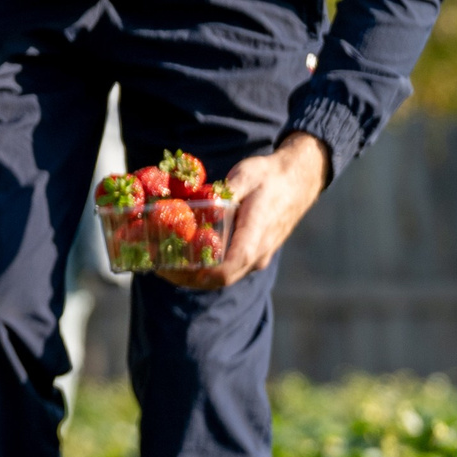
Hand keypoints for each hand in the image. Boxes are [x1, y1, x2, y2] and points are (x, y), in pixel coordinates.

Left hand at [157, 132, 329, 290]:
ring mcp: (258, 257)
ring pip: (224, 277)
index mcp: (255, 236)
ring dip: (195, 275)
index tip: (168, 267)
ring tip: (165, 262)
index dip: (195, 275)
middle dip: (186, 278)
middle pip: (219, 280)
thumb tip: (202, 202)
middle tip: (157, 267)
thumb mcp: (245, 176)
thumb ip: (225, 192)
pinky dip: (207, 267)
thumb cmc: (270, 176)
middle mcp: (258, 254)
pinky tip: (186, 255)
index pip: (225, 270)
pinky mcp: (255, 254)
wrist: (299, 179)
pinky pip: (230, 268)